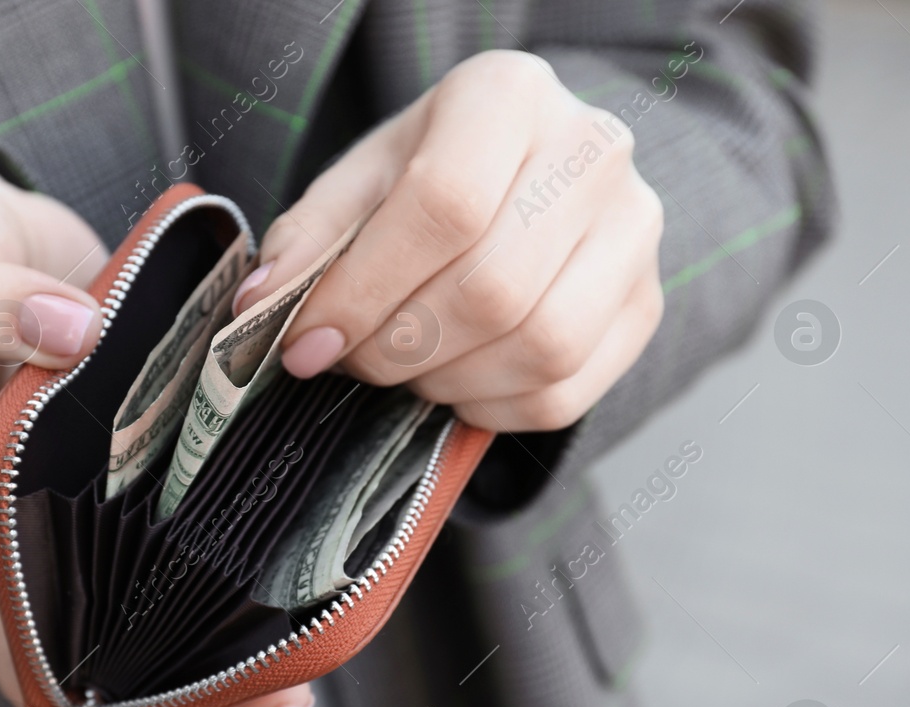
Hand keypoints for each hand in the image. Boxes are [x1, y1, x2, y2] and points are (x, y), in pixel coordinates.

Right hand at [0, 152, 312, 706]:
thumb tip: (66, 332)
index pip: (30, 655)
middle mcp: (38, 518)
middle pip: (113, 645)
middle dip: (194, 694)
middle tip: (289, 697)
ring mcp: (87, 486)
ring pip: (155, 594)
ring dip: (224, 635)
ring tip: (311, 654)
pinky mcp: (130, 441)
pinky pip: (179, 519)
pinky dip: (228, 546)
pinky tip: (294, 548)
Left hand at [235, 51, 664, 431]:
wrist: (526, 180)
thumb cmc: (432, 176)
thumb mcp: (360, 183)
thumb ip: (308, 241)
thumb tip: (263, 310)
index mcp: (509, 96)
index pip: (444, 207)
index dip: (364, 292)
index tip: (308, 343)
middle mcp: (593, 151)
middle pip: (492, 287)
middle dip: (399, 347)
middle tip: (353, 358)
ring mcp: (635, 230)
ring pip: (539, 346)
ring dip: (446, 381)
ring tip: (406, 365)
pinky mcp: (646, 303)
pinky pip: (564, 392)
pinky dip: (490, 407)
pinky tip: (456, 380)